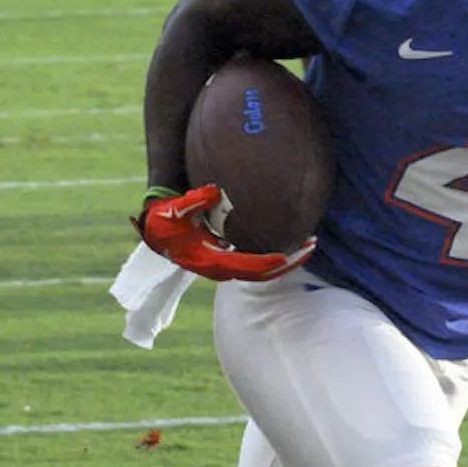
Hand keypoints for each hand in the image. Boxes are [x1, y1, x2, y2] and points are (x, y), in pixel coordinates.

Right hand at [133, 185, 313, 281]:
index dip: (267, 263)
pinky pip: (256, 259)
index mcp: (210, 261)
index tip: (286, 255)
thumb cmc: (164, 219)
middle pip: (262, 273)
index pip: (246, 267)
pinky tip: (291, 233)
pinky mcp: (228, 256)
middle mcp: (221, 268)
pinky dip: (274, 251)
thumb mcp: (174, 209)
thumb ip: (193, 200)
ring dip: (286, 259)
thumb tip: (216, 192)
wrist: (155, 230)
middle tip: (312, 246)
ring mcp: (226, 264)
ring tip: (310, 242)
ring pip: (261, 269)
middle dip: (288, 262)